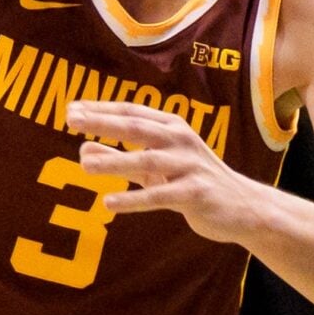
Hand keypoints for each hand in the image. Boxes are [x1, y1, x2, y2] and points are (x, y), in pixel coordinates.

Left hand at [68, 99, 262, 243]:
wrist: (242, 206)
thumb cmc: (192, 181)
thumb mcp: (155, 167)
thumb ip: (121, 158)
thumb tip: (83, 149)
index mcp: (171, 127)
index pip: (131, 113)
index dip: (101, 109)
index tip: (71, 108)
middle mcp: (180, 140)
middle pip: (136, 128)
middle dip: (102, 122)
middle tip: (71, 120)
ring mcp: (190, 166)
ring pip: (147, 161)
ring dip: (115, 161)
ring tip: (85, 165)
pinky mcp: (196, 193)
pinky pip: (160, 196)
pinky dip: (133, 199)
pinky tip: (109, 202)